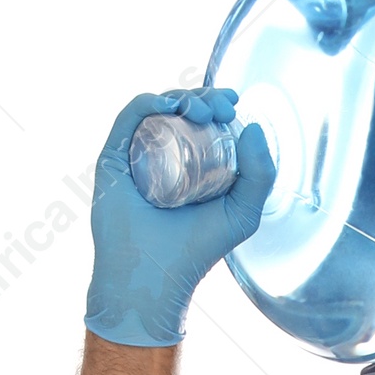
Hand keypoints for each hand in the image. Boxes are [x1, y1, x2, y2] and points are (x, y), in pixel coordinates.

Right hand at [83, 87, 275, 348]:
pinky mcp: (113, 158)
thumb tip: (254, 127)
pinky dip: (147, 103)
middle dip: (202, 98)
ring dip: (179, 98)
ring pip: (156, 108)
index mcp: (192, 163)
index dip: (218, 103)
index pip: (204, 121)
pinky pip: (128, 119)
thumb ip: (260, 175)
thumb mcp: (242, 214)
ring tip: (200, 112)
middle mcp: (163, 155)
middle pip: (181, 109)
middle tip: (218, 110)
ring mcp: (136, 154)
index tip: (232, 104)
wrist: (154, 277)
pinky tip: (167, 106)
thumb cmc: (196, 252)